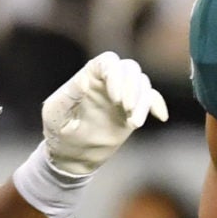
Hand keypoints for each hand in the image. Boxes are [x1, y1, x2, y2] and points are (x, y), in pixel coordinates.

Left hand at [39, 51, 168, 179]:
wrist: (71, 155)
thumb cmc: (58, 132)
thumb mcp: (56, 114)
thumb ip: (69, 96)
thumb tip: (83, 80)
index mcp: (89, 76)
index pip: (108, 62)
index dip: (116, 75)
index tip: (115, 98)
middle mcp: (108, 81)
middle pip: (130, 68)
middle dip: (132, 86)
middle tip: (126, 108)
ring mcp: (122, 94)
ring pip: (142, 84)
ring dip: (143, 101)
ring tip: (134, 123)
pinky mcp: (132, 109)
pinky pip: (151, 99)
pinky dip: (156, 105)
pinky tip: (160, 117)